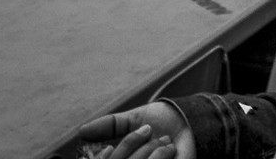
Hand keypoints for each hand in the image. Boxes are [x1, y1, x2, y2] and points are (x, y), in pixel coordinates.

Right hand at [76, 103, 193, 158]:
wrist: (193, 122)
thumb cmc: (163, 121)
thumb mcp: (134, 120)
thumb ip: (110, 125)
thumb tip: (82, 131)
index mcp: (125, 158)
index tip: (109, 147)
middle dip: (135, 148)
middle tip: (150, 133)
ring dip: (153, 152)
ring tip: (166, 142)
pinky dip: (162, 157)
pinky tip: (172, 150)